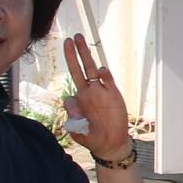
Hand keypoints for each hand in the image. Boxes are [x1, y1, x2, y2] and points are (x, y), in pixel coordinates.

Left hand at [62, 33, 130, 157]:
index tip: (79, 118)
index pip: (70, 97)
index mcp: (79, 103)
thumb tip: (73, 104)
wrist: (112, 143)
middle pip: (78, 70)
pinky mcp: (113, 94)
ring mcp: (101, 92)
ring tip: (80, 39)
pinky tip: (102, 70)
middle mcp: (88, 93)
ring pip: (92, 69)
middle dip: (73, 54)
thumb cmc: (93, 138)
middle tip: (69, 39)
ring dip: (85, 54)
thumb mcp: (79, 132)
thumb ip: (73, 121)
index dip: (72, 106)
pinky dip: (105, 74)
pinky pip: (108, 81)